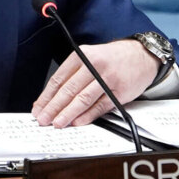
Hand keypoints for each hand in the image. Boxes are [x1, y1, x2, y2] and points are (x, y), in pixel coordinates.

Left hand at [31, 39, 158, 127]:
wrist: (141, 55)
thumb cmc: (112, 58)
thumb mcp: (89, 56)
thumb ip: (72, 75)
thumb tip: (52, 98)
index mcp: (82, 56)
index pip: (59, 79)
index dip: (46, 96)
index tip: (38, 108)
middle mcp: (93, 65)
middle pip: (68, 90)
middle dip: (53, 107)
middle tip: (43, 119)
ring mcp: (107, 79)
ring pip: (83, 99)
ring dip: (68, 113)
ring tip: (57, 123)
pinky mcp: (119, 92)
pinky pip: (100, 106)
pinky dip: (88, 116)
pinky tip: (78, 122)